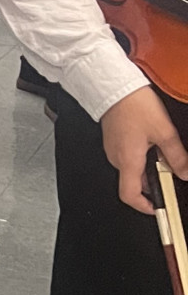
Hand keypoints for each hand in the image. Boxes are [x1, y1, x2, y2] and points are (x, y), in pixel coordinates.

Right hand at [100, 87, 187, 213]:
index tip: (159, 208)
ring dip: (148, 168)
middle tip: (170, 172)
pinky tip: (151, 142)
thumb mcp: (164, 131)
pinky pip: (128, 156)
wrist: (114, 86)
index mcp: (128, 161)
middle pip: (135, 183)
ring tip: (163, 151)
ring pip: (132, 169)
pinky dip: (141, 156)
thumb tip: (185, 172)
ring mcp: (113, 149)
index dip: (145, 207)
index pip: (130, 196)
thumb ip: (177, 156)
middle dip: (154, 182)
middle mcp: (117, 159)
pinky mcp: (113, 140)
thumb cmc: (134, 105)